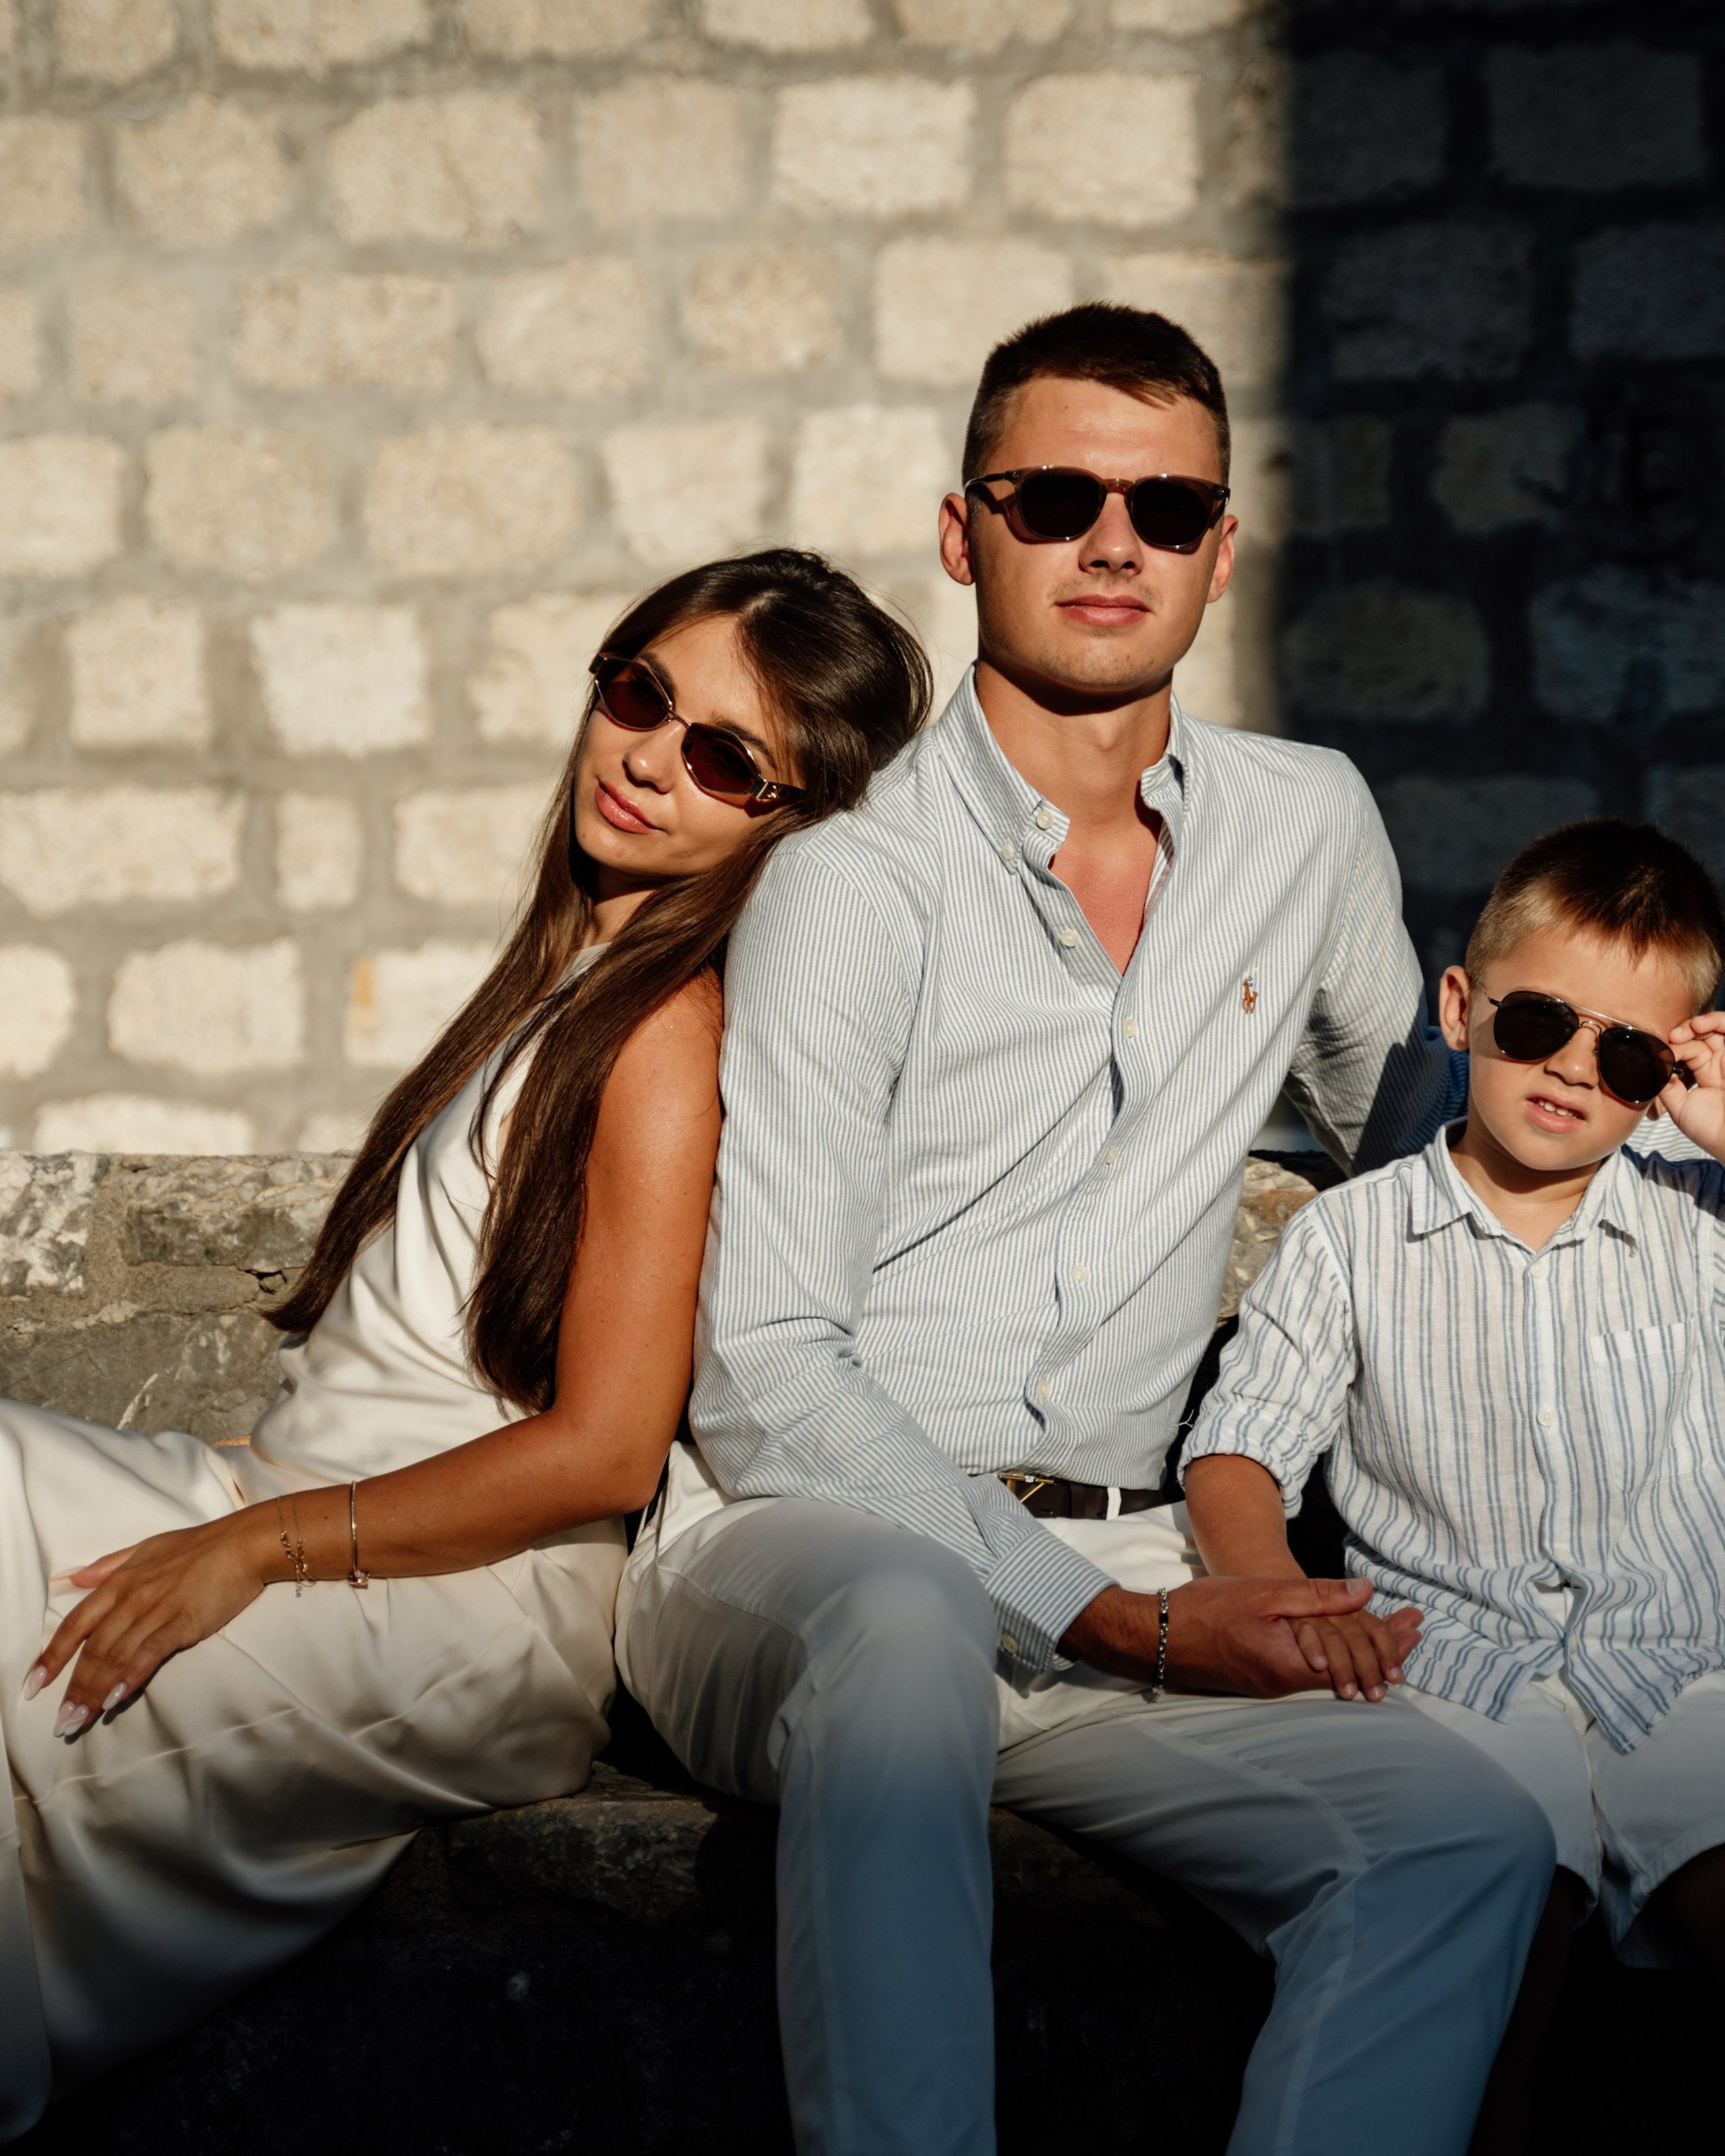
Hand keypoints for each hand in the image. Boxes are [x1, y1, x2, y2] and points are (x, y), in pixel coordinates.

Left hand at [23, 1507, 280, 1737]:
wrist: (244, 1544)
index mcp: (120, 1582)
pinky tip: (115, 1700)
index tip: (34, 1685)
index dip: (52, 1655)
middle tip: (61, 1722)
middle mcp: (132, 1597)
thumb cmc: (199, 1547)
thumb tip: (74, 1578)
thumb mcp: (147, 1548)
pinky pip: (149, 1653)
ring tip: (79, 1722)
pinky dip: (129, 1677)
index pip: (76, 1623)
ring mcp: (157, 1609)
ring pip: (116, 1656)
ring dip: (94, 1692)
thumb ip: (109, 1566)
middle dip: (73, 1688)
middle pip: (93, 1649)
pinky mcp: (183, 1621)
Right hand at [1062, 1575, 1408, 1699]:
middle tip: (1416, 1630)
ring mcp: (1274, 1684)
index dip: (1388, 1639)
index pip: (1355, 1654)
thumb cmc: (1206, 1610)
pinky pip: (1311, 1670)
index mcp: (1293, 1662)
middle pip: (1350, 1668)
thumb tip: (1365, 1591)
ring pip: (1332, 1671)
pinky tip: (1342, 1644)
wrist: (1157, 1638)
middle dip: (1385, 1647)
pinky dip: (1334, 1654)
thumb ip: (1316, 1595)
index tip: (1415, 1623)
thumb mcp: (1264, 1592)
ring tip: (1393, 1642)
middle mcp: (1288, 1682)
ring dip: (1362, 1651)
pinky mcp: (1261, 1680)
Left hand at [1662, 1012, 1724, 1161]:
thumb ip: (1665, 1086)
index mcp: (1704, 1076)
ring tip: (1685, 1030)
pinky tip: (1699, 1026)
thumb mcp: (1679, 1107)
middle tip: (1671, 1038)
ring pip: (1714, 1028)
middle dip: (1682, 1032)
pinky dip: (1715, 1021)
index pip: (1686, 1050)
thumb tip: (1653, 1067)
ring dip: (1697, 1023)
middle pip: (1698, 1036)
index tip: (1660, 1051)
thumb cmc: (1711, 1129)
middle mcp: (1718, 1064)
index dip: (1672, 1047)